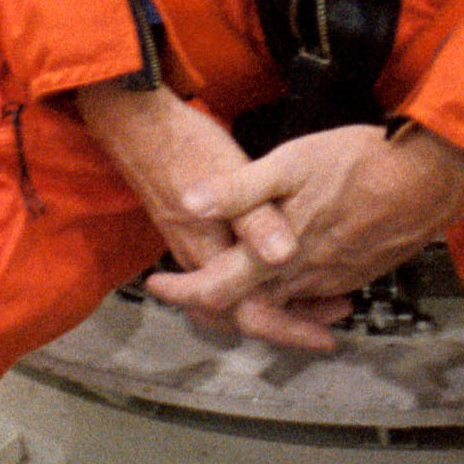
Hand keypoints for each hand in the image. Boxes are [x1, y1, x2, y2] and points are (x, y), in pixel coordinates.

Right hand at [68, 77, 326, 332]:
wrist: (136, 123)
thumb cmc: (185, 146)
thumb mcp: (230, 175)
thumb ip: (256, 218)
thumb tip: (285, 256)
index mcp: (209, 255)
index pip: (250, 314)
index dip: (289, 330)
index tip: (325, 340)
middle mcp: (198, 262)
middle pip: (241, 315)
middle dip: (285, 325)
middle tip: (326, 327)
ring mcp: (192, 248)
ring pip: (233, 298)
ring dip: (273, 305)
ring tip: (311, 303)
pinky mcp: (194, 232)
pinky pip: (226, 278)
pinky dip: (256, 284)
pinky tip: (277, 269)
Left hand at [142, 119, 463, 349]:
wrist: (429, 178)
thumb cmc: (359, 164)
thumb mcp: (289, 163)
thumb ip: (237, 189)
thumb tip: (189, 202)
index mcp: (276, 255)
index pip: (215, 289)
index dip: (181, 292)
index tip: (158, 285)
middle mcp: (302, 277)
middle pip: (246, 309)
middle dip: (213, 304)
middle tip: (188, 290)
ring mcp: (332, 279)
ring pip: (282, 306)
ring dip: (253, 300)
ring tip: (233, 283)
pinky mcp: (357, 274)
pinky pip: (314, 297)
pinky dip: (292, 296)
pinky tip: (290, 274)